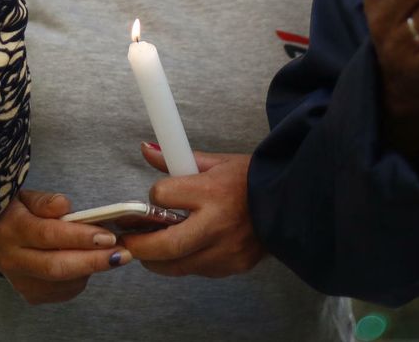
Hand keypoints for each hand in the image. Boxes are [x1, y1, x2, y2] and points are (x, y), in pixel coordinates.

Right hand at [0, 189, 129, 303]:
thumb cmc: (19, 213)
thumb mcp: (27, 197)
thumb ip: (45, 201)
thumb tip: (64, 206)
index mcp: (11, 229)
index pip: (48, 235)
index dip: (80, 237)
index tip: (109, 236)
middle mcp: (12, 260)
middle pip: (57, 267)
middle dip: (94, 261)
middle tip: (123, 254)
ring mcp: (21, 282)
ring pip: (64, 282)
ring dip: (91, 268)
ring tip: (110, 253)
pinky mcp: (31, 295)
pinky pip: (64, 290)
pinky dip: (82, 277)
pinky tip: (88, 262)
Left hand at [119, 147, 261, 277]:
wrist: (293, 203)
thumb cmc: (251, 180)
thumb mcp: (216, 162)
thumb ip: (177, 160)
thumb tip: (146, 150)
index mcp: (211, 191)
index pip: (162, 196)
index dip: (154, 197)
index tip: (155, 197)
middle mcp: (216, 224)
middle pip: (163, 246)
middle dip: (138, 246)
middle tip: (125, 241)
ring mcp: (225, 250)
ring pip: (176, 265)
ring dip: (157, 259)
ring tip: (148, 248)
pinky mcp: (232, 266)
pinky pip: (197, 270)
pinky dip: (185, 262)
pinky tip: (184, 250)